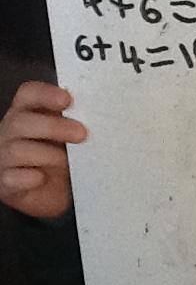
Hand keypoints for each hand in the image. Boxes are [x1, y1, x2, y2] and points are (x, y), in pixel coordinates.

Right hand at [0, 82, 85, 218]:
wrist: (52, 190)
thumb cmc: (61, 155)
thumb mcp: (69, 133)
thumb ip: (76, 120)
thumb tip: (97, 113)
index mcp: (27, 112)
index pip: (28, 94)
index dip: (45, 94)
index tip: (67, 100)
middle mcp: (11, 132)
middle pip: (21, 121)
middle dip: (54, 126)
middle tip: (82, 134)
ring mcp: (5, 157)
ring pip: (17, 150)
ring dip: (48, 155)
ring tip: (68, 162)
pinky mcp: (6, 183)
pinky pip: (12, 178)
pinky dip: (28, 177)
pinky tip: (41, 178)